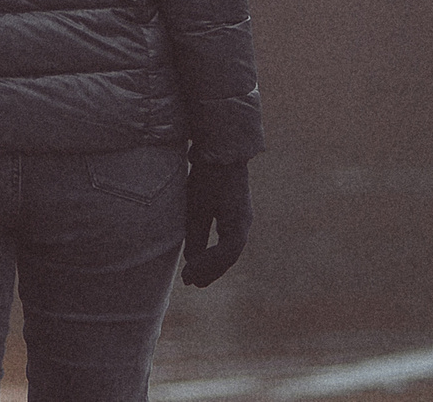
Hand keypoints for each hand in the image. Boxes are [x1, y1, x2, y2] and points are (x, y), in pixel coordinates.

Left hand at [181, 159, 252, 286]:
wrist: (223, 150)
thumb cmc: (209, 177)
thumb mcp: (198, 207)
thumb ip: (195, 235)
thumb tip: (192, 261)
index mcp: (238, 223)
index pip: (225, 254)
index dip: (207, 268)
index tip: (188, 277)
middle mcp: (244, 222)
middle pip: (230, 255)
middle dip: (211, 270)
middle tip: (192, 282)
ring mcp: (242, 216)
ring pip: (230, 248)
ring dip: (215, 263)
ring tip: (197, 276)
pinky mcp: (237, 210)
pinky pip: (229, 238)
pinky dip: (217, 250)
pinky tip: (205, 254)